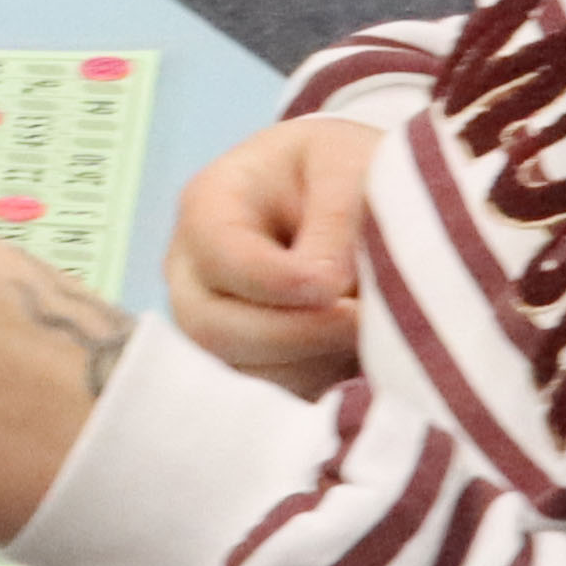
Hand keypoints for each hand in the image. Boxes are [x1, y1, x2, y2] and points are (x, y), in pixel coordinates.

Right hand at [163, 109, 382, 397]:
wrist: (365, 202)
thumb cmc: (352, 172)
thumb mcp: (353, 166)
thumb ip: (336, 220)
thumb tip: (323, 290)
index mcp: (210, 206)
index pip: (220, 256)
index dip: (276, 281)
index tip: (336, 287)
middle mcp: (193, 273)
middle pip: (211, 328)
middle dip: (297, 333)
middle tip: (365, 322)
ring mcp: (214, 326)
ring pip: (242, 375)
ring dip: (315, 362)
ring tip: (372, 330)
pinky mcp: (248, 368)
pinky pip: (272, 399)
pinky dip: (320, 386)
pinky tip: (358, 354)